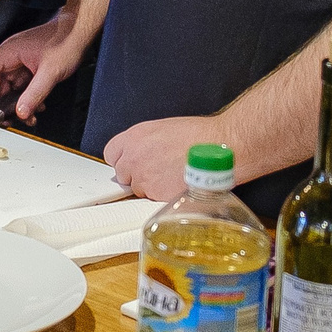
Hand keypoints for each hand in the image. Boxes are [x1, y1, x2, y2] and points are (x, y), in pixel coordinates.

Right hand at [0, 13, 84, 120]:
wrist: (79, 32)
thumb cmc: (66, 41)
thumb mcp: (51, 72)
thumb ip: (35, 94)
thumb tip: (20, 112)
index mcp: (9, 52)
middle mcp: (10, 56)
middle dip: (0, 102)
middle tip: (8, 117)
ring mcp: (19, 62)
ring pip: (7, 87)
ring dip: (14, 103)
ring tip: (26, 115)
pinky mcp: (28, 67)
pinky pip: (19, 86)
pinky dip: (25, 98)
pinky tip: (36, 106)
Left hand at [102, 115, 225, 201]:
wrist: (221, 148)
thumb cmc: (200, 136)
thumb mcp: (164, 129)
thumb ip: (145, 143)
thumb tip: (143, 153)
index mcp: (135, 137)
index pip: (111, 153)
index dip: (123, 159)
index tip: (131, 163)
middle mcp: (134, 158)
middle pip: (122, 174)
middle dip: (136, 175)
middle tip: (156, 172)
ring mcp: (144, 179)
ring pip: (138, 190)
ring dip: (150, 188)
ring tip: (171, 179)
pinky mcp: (156, 197)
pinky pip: (152, 202)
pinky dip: (162, 198)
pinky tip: (177, 187)